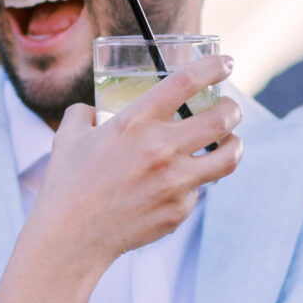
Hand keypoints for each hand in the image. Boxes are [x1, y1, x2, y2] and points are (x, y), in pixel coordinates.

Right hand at [30, 60, 241, 275]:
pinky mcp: (179, 210)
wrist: (71, 238)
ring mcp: (174, 182)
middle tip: (230, 108)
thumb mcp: (69, 136)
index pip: (187, 82)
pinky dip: (193, 183)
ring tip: (230, 142)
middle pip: (222, 119)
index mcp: (135, 121)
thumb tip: (95, 111)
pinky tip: (179, 184)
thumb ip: (86, 113)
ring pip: (228, 157)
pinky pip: (198, 190)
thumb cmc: (67, 185)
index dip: (213, 68)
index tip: (225, 64)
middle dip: (233, 108)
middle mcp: (161, 149)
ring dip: (235, 144)